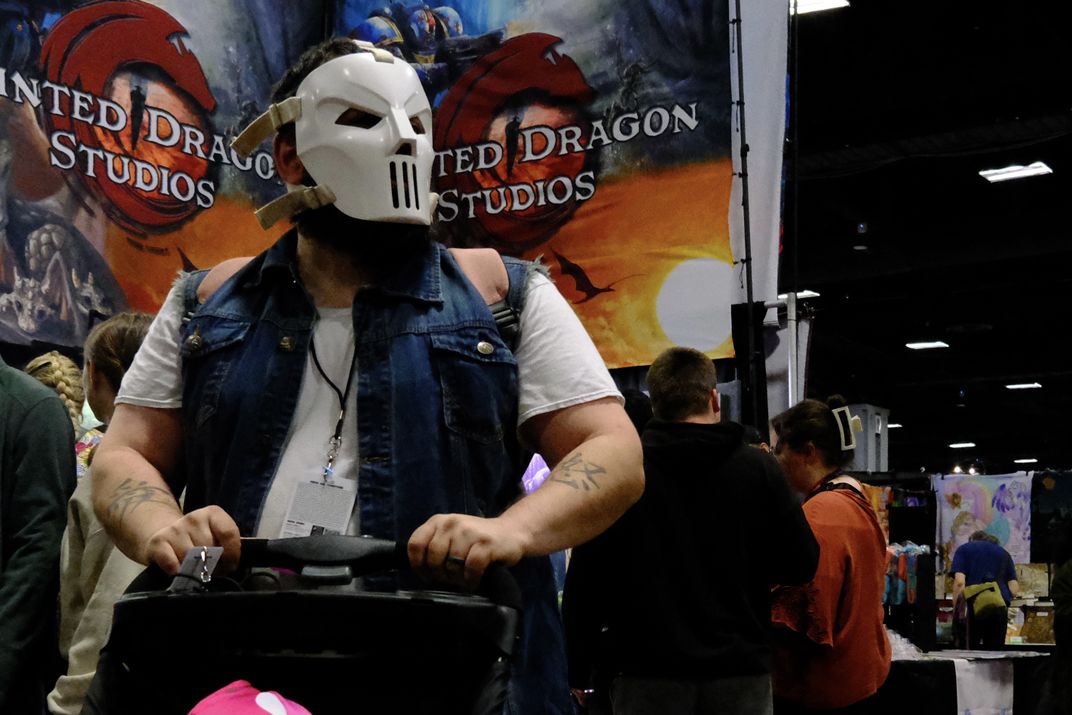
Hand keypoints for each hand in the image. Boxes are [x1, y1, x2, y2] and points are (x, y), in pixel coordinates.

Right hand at [144, 506, 241, 575]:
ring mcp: (175, 528)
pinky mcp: (158, 542)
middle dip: (212, 564)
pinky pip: (171, 563)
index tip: (229, 566)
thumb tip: (230, 566)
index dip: (232, 554)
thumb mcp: (216, 537)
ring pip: (191, 558)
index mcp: (213, 513)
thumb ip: (227, 546)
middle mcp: (194, 517)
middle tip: (208, 569)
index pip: (229, 534)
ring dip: (194, 569)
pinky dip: (176, 571)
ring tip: (193, 569)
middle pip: (209, 548)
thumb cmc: (197, 541)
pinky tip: (178, 570)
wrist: (165, 537)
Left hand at [407, 513, 528, 589]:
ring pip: (452, 564)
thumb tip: (422, 572)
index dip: (418, 565)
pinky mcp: (486, 543)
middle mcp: (451, 523)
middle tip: (451, 579)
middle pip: (433, 557)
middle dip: (440, 574)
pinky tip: (474, 580)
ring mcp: (469, 532)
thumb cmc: (476, 541)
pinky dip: (471, 579)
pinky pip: (471, 567)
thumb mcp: (451, 537)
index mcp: (438, 521)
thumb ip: (434, 547)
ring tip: (464, 578)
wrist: (510, 532)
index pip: (415, 544)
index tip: (427, 575)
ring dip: (457, 578)